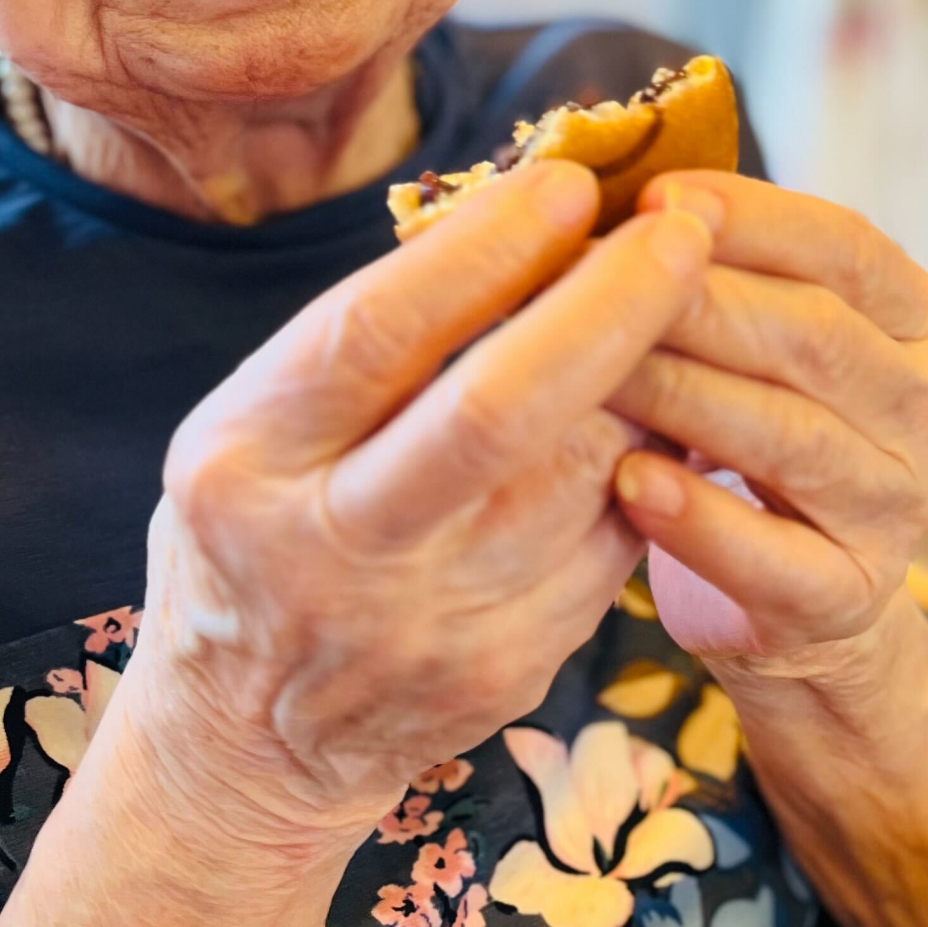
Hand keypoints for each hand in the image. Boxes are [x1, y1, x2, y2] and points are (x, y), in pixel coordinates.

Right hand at [127, 160, 715, 850]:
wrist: (249, 743)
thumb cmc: (258, 531)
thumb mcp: (254, 429)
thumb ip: (361, 341)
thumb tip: (518, 213)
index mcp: (246, 464)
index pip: (379, 333)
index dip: (486, 249)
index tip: (568, 183)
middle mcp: (331, 552)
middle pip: (497, 412)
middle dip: (607, 306)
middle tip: (679, 232)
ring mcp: (425, 625)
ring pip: (581, 475)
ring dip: (649, 377)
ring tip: (682, 304)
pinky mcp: (504, 671)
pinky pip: (609, 540)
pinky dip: (648, 462)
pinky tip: (662, 408)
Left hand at [605, 173, 927, 683]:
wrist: (788, 597)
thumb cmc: (747, 429)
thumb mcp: (757, 339)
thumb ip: (717, 268)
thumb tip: (613, 187)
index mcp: (919, 321)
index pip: (845, 246)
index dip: (750, 216)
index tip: (653, 196)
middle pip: (813, 336)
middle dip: (695, 302)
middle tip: (593, 278)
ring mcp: (899, 508)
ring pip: (790, 437)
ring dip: (681, 396)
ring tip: (591, 373)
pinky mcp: (849, 599)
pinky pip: (773, 556)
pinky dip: (698, 518)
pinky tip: (628, 483)